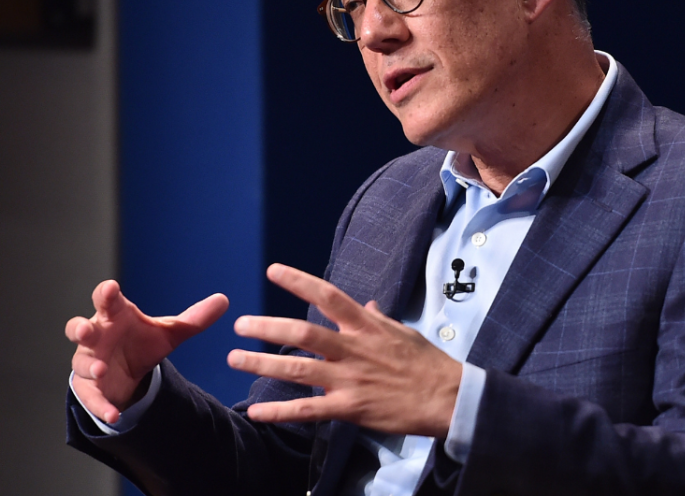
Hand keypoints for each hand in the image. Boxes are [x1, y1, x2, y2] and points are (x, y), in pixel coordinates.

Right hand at [66, 280, 227, 423]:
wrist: (127, 373)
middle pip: (80, 328)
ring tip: (102, 370)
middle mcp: (97, 336)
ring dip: (90, 367)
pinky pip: (91, 397)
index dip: (106, 293)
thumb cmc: (141, 341)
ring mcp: (89, 362)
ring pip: (81, 363)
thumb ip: (194, 320)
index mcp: (114, 316)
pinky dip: (101, 406)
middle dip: (80, 329)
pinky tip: (114, 414)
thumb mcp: (168, 333)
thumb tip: (223, 300)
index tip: (110, 288)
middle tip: (85, 330)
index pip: (107, 301)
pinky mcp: (88, 388)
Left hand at [227, 264, 461, 437]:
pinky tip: (256, 413)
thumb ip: (378, 319)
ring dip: (262, 364)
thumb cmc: (427, 363)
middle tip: (240, 325)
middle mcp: (352, 349)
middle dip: (267, 328)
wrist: (449, 399)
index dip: (298, 281)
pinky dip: (280, 412)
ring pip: (298, 370)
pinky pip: (308, 410)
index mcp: (365, 326)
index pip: (327, 296)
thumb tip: (366, 305)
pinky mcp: (350, 408)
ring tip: (234, 359)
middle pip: (302, 334)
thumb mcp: (402, 332)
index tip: (272, 271)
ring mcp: (349, 379)